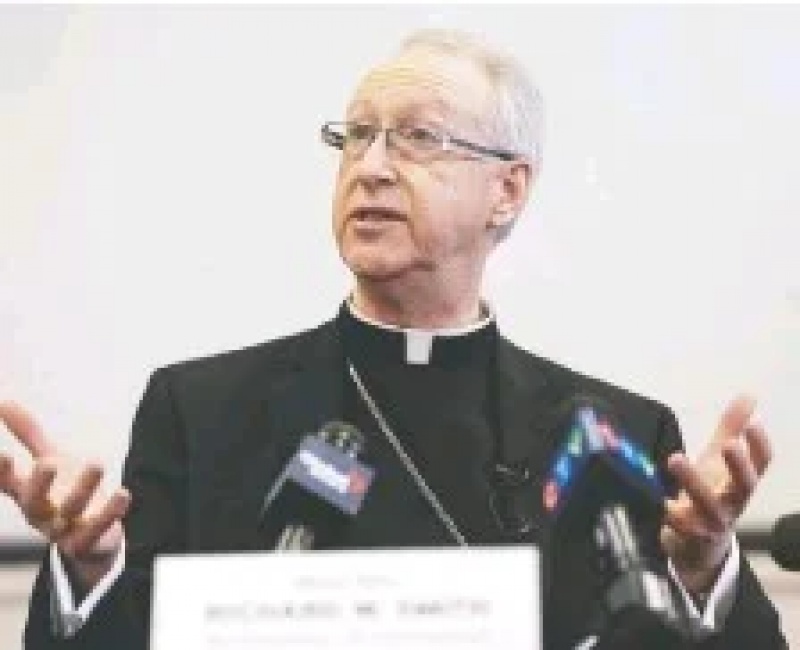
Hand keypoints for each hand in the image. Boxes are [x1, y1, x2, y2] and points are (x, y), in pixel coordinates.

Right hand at [0, 401, 130, 586]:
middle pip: (33, 502)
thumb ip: (29, 433)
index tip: (3, 454)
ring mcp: (64, 530)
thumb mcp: (49, 458)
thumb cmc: (64, 490)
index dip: (2, 472)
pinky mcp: (88, 542)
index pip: (7, 483)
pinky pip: (96, 531)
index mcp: (28, 492)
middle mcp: (42, 512)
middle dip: (39, 483)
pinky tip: (123, 494)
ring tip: (97, 463)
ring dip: (84, 488)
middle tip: (48, 463)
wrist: (92, 536)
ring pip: (70, 511)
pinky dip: (110, 513)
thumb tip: (3, 400)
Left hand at [660, 395, 770, 594]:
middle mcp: (732, 503)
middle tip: (728, 445)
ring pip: (708, 503)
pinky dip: (667, 511)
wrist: (697, 545)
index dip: (760, 447)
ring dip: (693, 481)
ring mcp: (712, 521)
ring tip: (676, 458)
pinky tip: (656, 497)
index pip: (761, 466)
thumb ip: (731, 428)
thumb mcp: (718, 460)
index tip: (755, 424)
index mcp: (740, 483)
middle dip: (738, 466)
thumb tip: (748, 395)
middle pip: (743, 486)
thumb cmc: (710, 493)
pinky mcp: (689, 535)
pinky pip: (677, 523)